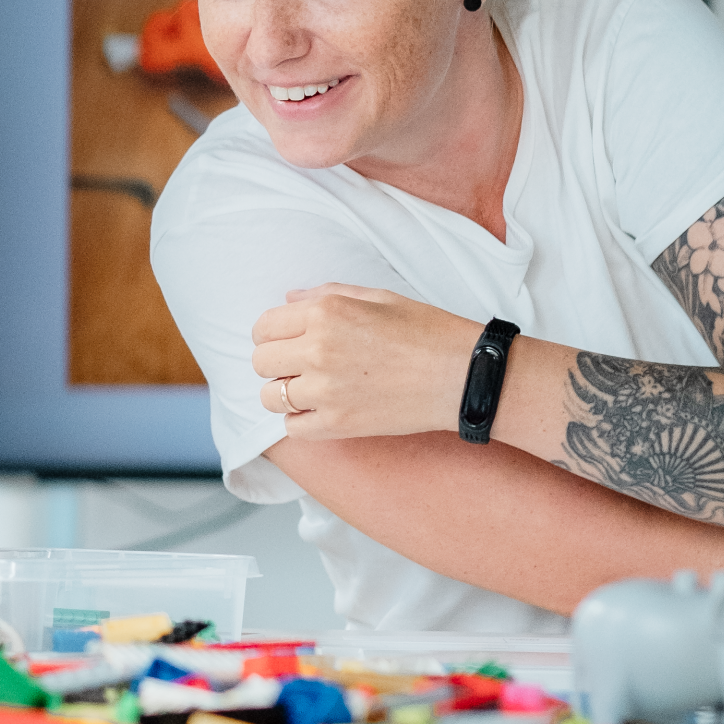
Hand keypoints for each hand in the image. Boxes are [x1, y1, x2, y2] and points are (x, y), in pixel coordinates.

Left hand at [252, 286, 481, 439]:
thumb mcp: (377, 297)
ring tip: (309, 389)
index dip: (272, 334)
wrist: (463, 374)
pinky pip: (292, 428)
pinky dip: (300, 421)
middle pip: (261, 362)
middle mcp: (318, 350)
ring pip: (270, 397)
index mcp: (326, 313)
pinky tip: (320, 411)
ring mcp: (326, 390)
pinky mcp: (338, 424)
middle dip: (275, 362)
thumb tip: (288, 299)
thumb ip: (326, 295)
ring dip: (284, 393)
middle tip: (298, 365)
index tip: (286, 341)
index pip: (264, 326)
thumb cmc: (426, 330)